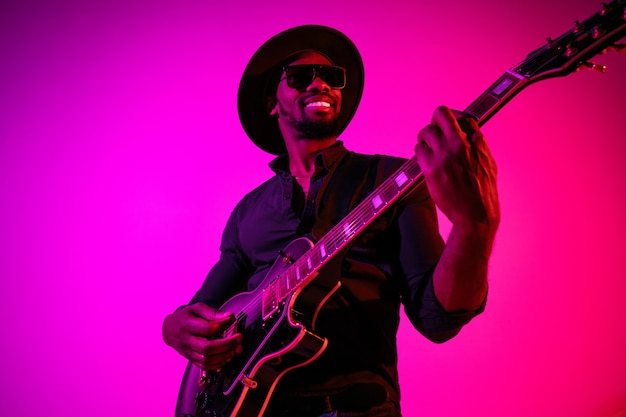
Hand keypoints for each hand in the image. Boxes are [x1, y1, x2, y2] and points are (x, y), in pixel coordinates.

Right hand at [162, 303, 243, 370]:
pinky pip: (205, 366)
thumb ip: (212, 312)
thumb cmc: (185, 317)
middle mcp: (187, 340)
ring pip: (207, 360)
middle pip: (207, 348)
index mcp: (187, 325)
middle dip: (226, 344)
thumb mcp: (196, 309)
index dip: (222, 325)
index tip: (231, 320)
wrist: (169, 330)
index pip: (207, 328)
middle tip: (239, 338)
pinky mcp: (191, 359)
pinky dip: (218, 364)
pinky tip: (228, 357)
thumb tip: (229, 316)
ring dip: (225, 356)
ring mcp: (188, 352)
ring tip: (236, 348)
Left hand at [415, 106, 499, 233]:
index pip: (463, 117)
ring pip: (425, 131)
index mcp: (476, 142)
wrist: (475, 214)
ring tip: (427, 148)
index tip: (449, 126)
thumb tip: (470, 135)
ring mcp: (444, 154)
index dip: (454, 120)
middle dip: (435, 121)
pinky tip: (425, 160)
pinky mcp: (431, 168)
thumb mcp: (489, 163)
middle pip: (440, 114)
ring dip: (424, 139)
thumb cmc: (483, 192)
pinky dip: (420, 153)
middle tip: (434, 132)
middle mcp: (460, 144)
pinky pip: (418, 149)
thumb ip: (478, 146)